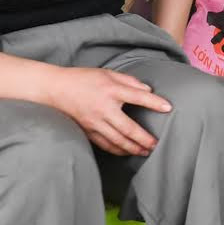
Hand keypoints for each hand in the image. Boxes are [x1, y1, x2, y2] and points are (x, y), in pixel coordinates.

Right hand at [38, 66, 172, 154]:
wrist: (55, 89)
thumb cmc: (83, 79)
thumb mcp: (107, 73)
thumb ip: (129, 81)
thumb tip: (148, 91)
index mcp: (110, 90)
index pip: (137, 97)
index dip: (154, 103)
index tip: (168, 108)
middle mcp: (103, 108)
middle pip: (128, 128)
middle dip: (144, 138)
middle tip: (157, 144)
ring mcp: (94, 122)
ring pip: (117, 141)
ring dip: (133, 148)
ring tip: (145, 151)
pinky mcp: (87, 131)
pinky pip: (105, 144)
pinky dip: (117, 150)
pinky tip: (127, 151)